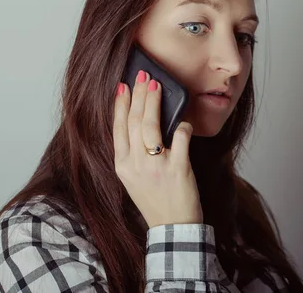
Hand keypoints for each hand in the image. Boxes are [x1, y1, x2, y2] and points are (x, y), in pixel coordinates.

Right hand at [113, 69, 202, 227]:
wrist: (173, 226)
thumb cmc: (155, 199)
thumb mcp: (134, 178)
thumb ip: (134, 153)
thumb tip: (141, 121)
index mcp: (122, 165)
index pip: (118, 128)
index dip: (120, 104)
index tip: (123, 86)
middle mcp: (135, 164)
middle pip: (133, 121)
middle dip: (138, 94)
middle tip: (143, 76)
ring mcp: (156, 166)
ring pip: (151, 125)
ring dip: (153, 102)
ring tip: (157, 86)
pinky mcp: (177, 168)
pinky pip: (180, 138)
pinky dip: (183, 126)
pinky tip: (184, 121)